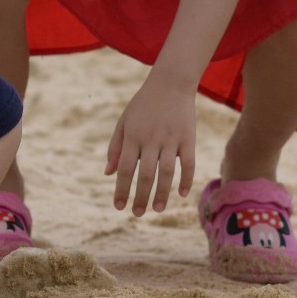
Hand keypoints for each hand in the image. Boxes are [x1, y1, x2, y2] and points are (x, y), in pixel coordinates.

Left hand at [105, 71, 196, 215]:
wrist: (171, 83)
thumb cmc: (143, 104)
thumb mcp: (124, 122)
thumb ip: (115, 148)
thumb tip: (108, 174)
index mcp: (133, 136)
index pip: (126, 169)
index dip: (122, 189)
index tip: (119, 207)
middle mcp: (151, 139)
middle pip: (145, 174)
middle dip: (140, 197)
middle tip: (137, 214)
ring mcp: (171, 139)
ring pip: (166, 172)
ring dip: (162, 193)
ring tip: (157, 210)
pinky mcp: (188, 137)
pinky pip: (188, 163)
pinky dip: (186, 179)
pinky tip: (181, 194)